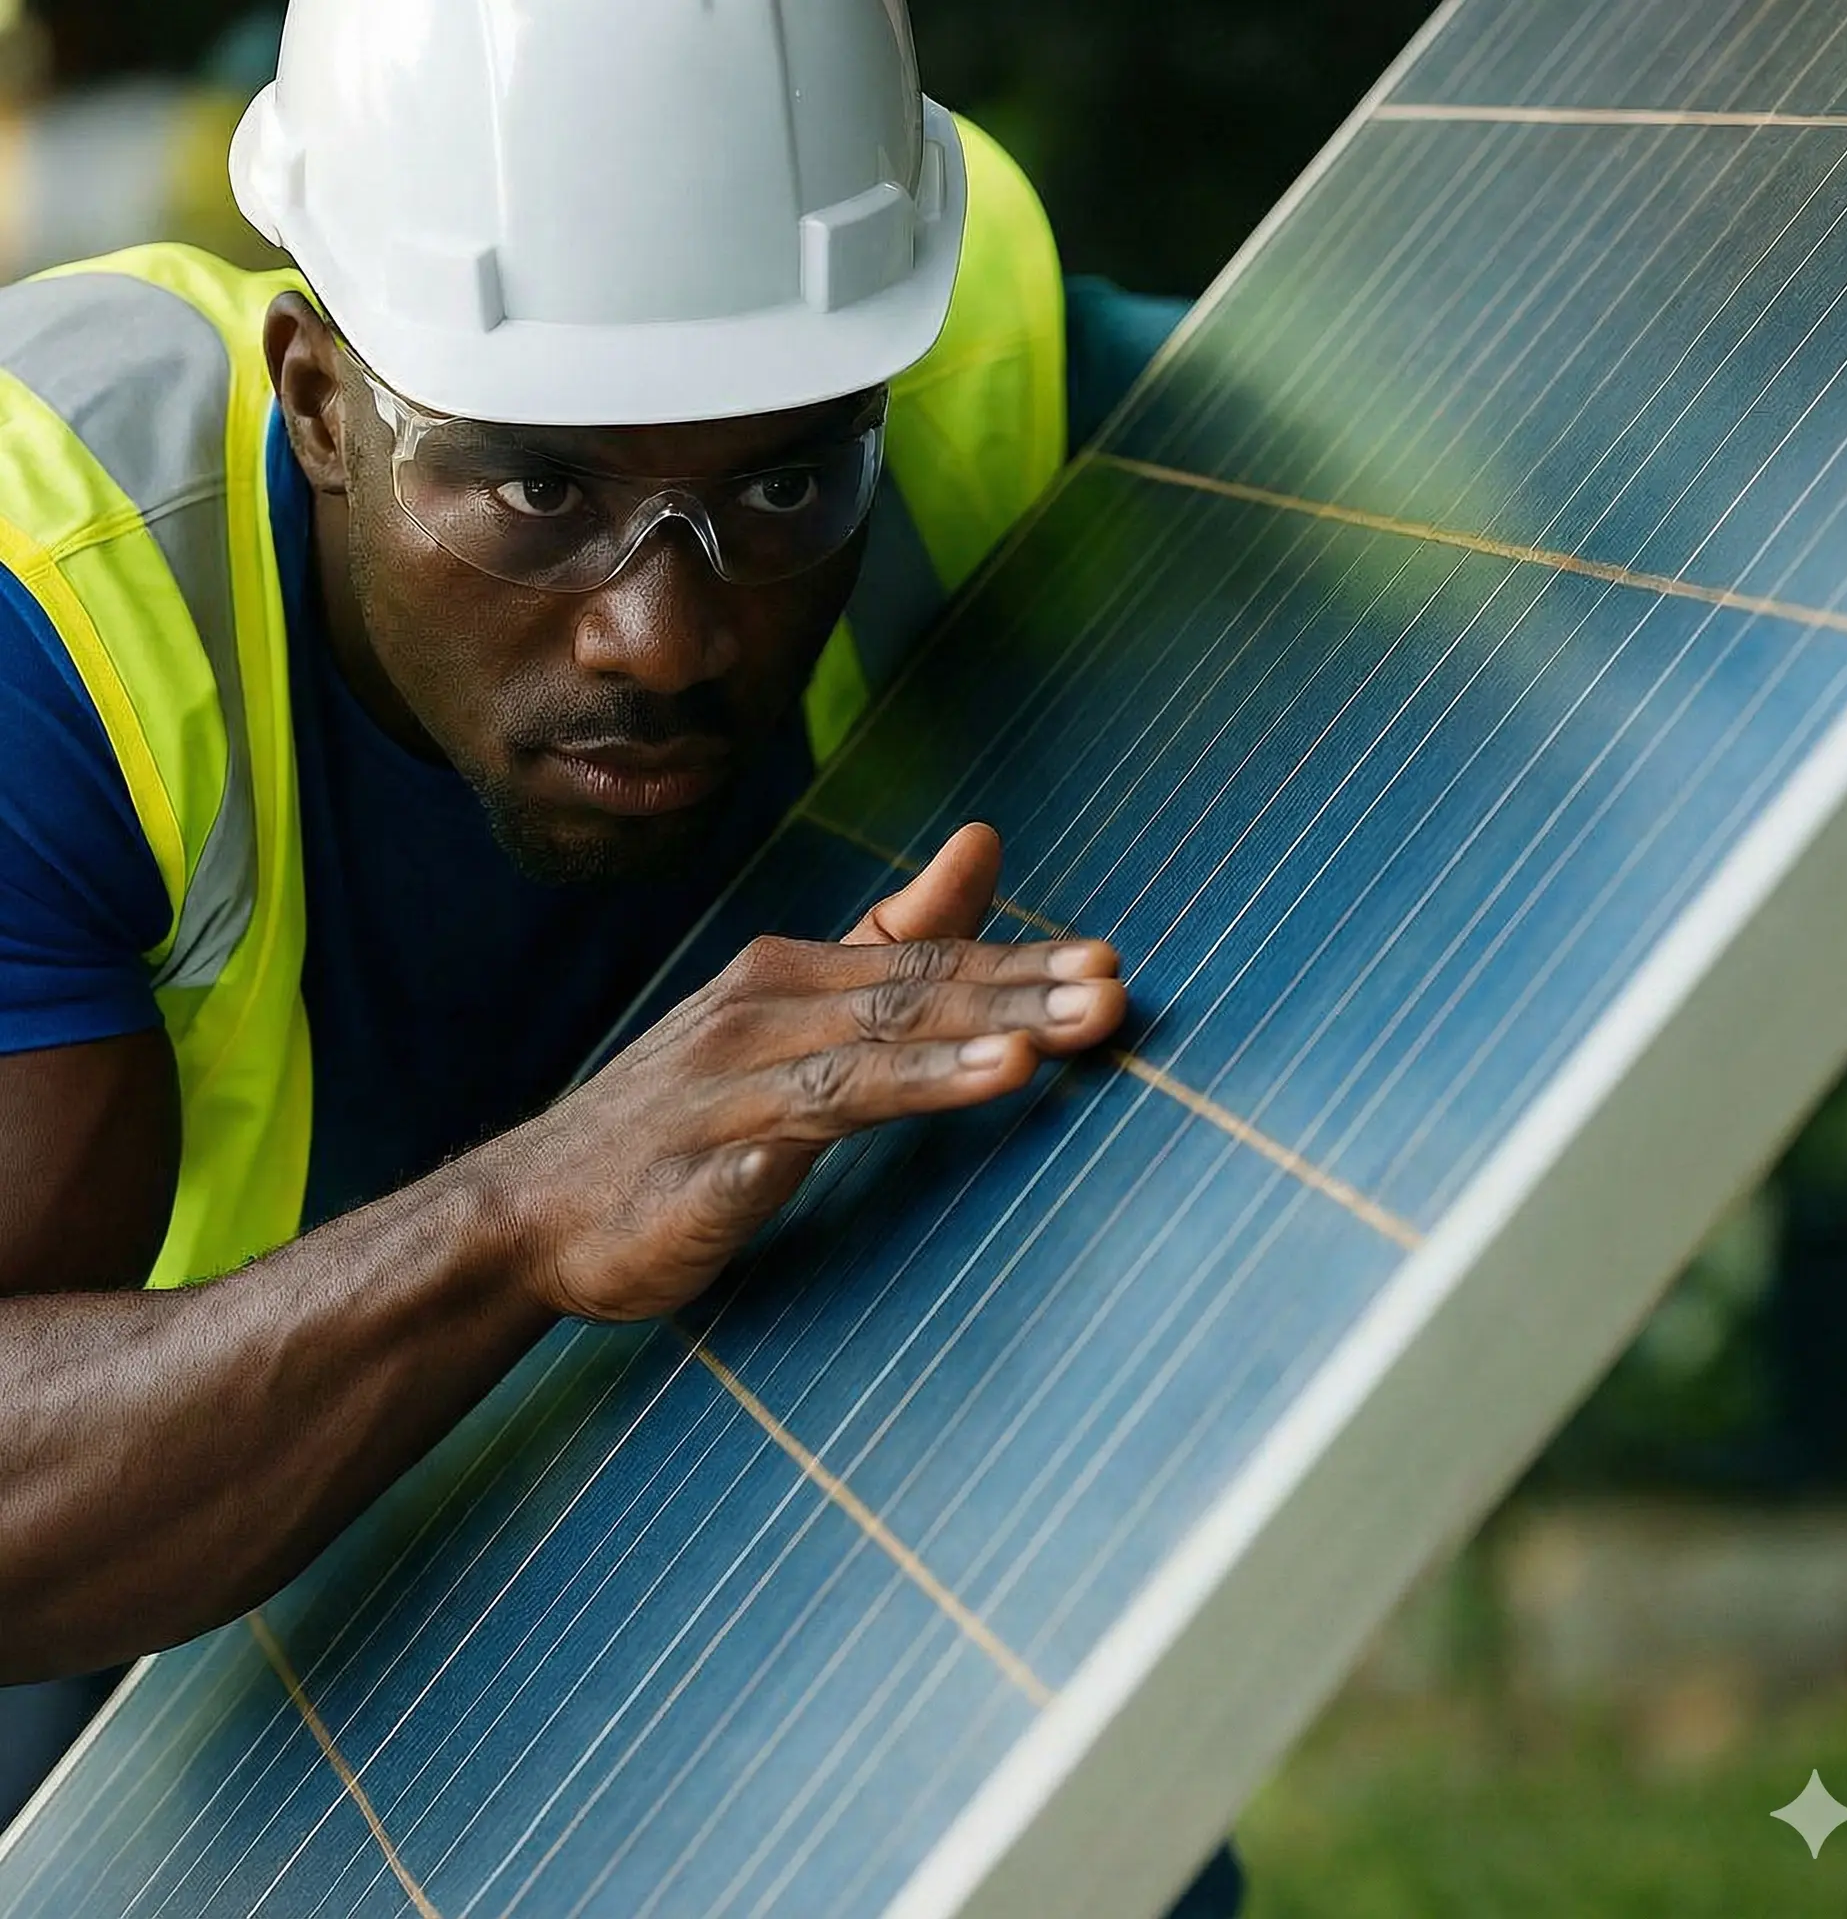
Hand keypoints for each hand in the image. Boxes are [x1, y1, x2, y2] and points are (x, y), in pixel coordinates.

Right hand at [494, 824, 1124, 1321]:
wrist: (531, 1208)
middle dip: (1009, 1001)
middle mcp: (755, 1024)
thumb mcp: (789, 1009)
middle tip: (1110, 1003)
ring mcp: (719, 1105)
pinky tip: (804, 1161)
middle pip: (898, 1006)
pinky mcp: (686, 1186)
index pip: (923, 964)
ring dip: (932, 1066)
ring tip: (1022, 1061)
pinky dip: (785, 1155)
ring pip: (841, 1075)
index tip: (1112, 964)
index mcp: (787, 979)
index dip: (1018, 964)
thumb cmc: (686, 1109)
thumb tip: (985, 842)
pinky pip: (744, 1165)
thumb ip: (890, 935)